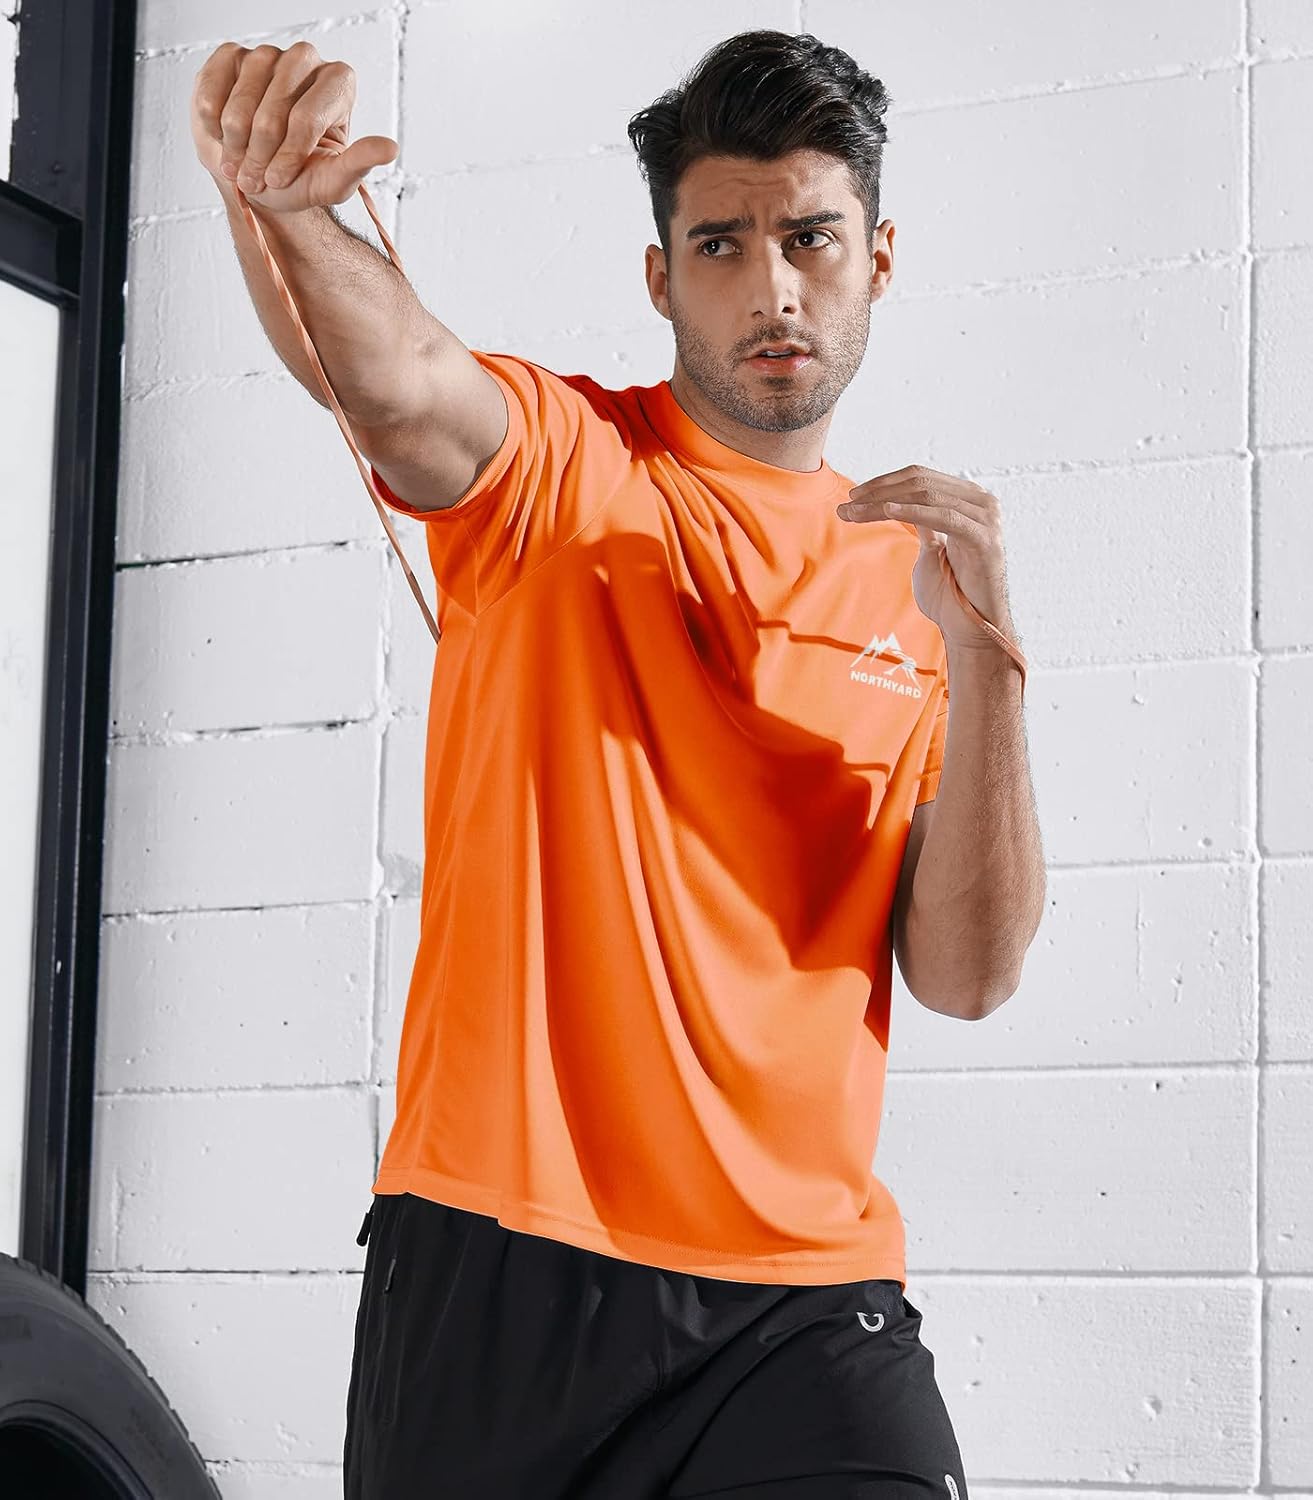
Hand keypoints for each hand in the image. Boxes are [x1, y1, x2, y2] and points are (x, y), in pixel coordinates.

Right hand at [190, 40, 397, 213]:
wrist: (256, 175)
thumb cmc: (299, 179)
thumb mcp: (331, 181)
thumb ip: (359, 164)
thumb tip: (390, 148)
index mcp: (339, 83)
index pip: (308, 117)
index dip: (288, 155)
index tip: (278, 181)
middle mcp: (306, 60)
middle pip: (275, 105)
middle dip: (261, 151)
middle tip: (254, 179)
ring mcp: (268, 54)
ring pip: (245, 93)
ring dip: (236, 138)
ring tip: (239, 163)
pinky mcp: (231, 56)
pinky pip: (216, 82)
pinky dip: (212, 117)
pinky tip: (221, 136)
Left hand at [837, 465, 1015, 653]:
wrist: (971, 627)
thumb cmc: (951, 594)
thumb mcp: (932, 549)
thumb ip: (923, 523)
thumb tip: (897, 504)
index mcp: (969, 500)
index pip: (921, 477)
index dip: (885, 482)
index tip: (853, 496)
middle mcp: (982, 503)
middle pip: (921, 482)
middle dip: (879, 491)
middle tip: (847, 502)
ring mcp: (986, 519)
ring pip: (926, 496)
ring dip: (885, 502)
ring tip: (855, 510)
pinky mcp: (984, 538)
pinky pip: (943, 517)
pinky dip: (913, 510)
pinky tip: (887, 510)